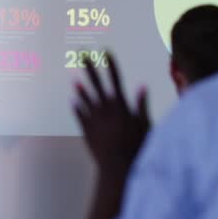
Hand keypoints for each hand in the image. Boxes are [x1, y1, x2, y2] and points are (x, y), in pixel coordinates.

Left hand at [73, 53, 149, 175]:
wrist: (118, 167)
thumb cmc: (136, 146)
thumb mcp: (144, 123)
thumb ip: (141, 103)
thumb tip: (142, 85)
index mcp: (120, 105)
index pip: (114, 78)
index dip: (110, 63)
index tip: (105, 51)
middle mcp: (105, 109)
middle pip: (96, 83)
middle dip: (90, 67)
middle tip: (82, 55)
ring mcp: (94, 120)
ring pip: (85, 99)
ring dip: (80, 88)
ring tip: (74, 78)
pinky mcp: (87, 131)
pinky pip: (80, 115)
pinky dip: (77, 107)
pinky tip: (73, 100)